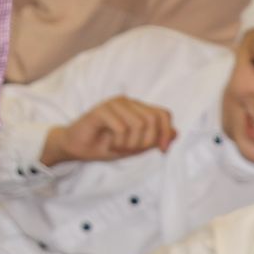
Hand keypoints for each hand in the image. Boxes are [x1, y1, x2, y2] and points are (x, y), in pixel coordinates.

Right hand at [41, 96, 176, 165]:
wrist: (76, 148)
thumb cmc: (105, 145)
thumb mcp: (135, 147)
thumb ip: (154, 139)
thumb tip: (176, 133)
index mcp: (137, 108)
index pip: (163, 114)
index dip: (166, 133)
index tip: (162, 151)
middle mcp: (127, 102)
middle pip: (153, 120)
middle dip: (146, 142)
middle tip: (131, 150)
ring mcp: (113, 104)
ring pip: (139, 124)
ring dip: (130, 144)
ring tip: (118, 147)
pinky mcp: (101, 110)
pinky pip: (121, 128)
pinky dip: (118, 142)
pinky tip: (109, 144)